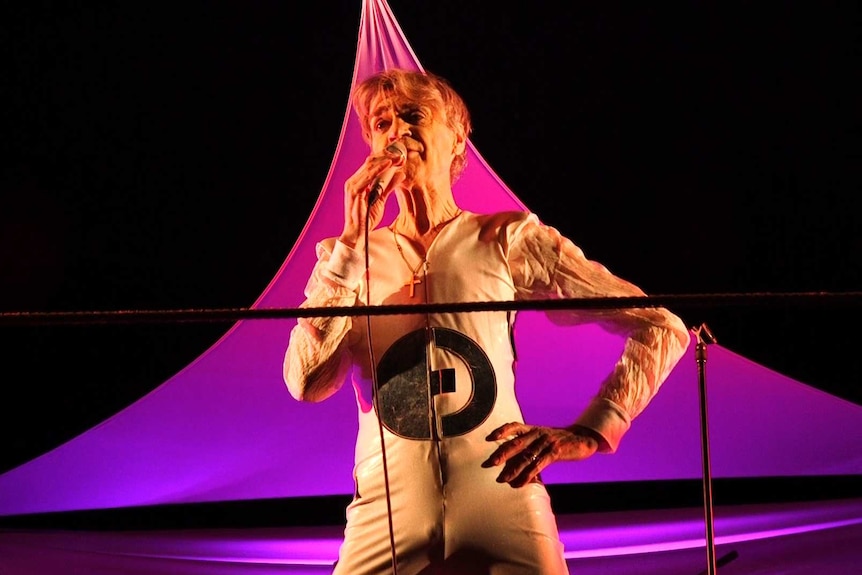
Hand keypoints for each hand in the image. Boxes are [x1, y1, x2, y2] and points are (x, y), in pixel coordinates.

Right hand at [339, 147, 405, 248]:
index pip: (371, 165)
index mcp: (358, 183)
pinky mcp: (355, 191)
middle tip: (400, 153)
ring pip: (369, 166)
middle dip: (386, 156)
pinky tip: (388, 163)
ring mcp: (353, 185)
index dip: (385, 158)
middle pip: (370, 162)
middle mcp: (353, 182)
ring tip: (397, 156)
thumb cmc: (366, 219)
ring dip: (385, 160)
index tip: (398, 156)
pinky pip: (368, 176)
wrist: (357, 234)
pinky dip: (379, 168)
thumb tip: (400, 174)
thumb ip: (389, 186)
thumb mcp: (381, 199)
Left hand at [482, 422, 598, 487]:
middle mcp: (538, 433)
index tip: (488, 438)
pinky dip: (528, 475)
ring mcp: (547, 442)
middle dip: (502, 453)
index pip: (514, 426)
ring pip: (526, 456)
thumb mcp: (542, 439)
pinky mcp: (556, 451)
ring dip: (513, 469)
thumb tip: (510, 464)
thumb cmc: (558, 441)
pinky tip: (520, 483)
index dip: (501, 431)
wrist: (583, 438)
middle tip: (489, 463)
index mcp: (533, 429)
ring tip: (502, 479)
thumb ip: (528, 448)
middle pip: (517, 443)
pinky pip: (538, 465)